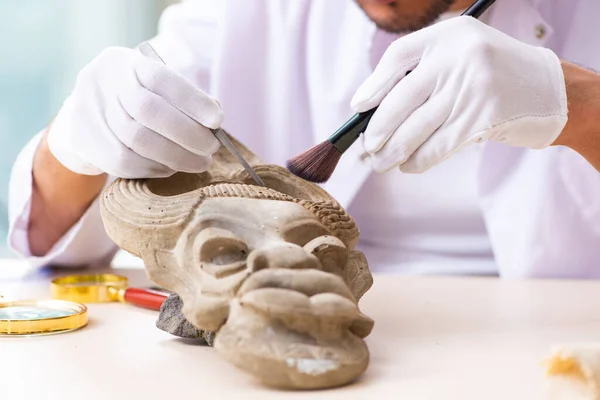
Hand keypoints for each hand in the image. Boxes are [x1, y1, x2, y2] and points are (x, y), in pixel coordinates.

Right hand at [47, 46, 223, 177]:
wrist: (85, 113)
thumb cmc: (135, 100)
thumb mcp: (155, 88)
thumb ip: (182, 100)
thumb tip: (214, 120)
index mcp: (128, 64)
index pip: (162, 78)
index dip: (193, 101)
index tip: (218, 121)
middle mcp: (104, 83)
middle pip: (149, 111)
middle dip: (188, 134)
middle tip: (211, 149)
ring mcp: (90, 112)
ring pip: (137, 141)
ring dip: (176, 157)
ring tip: (198, 162)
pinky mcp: (85, 141)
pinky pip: (124, 163)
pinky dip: (154, 169)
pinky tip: (171, 168)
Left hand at [351, 16, 567, 172]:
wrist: (551, 90)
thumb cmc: (494, 77)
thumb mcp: (461, 58)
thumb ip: (425, 74)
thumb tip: (374, 111)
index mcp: (449, 35)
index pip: (398, 56)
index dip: (373, 84)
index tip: (359, 106)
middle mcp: (459, 56)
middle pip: (401, 99)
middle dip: (378, 130)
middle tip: (368, 148)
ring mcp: (472, 87)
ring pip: (416, 128)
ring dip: (393, 151)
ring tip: (380, 163)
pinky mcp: (482, 119)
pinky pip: (437, 146)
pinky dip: (418, 160)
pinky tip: (408, 166)